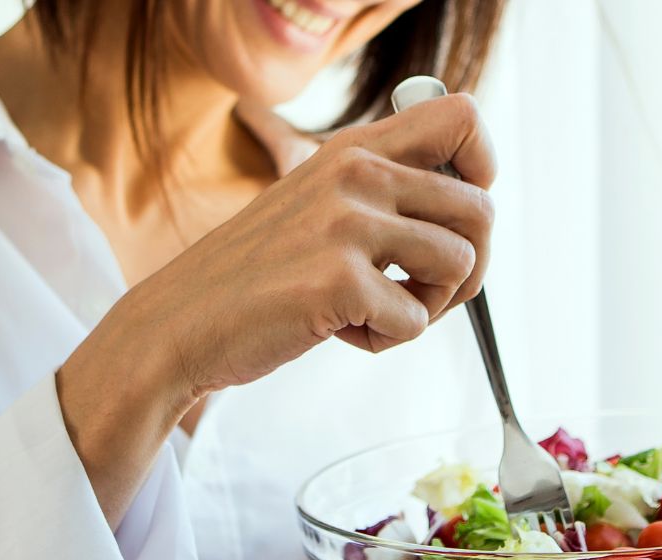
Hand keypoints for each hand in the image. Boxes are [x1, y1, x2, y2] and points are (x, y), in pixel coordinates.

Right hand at [96, 92, 496, 396]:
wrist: (179, 323)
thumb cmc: (255, 275)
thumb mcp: (314, 203)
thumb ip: (378, 189)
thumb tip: (469, 195)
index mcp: (353, 149)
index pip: (462, 117)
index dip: (482, 170)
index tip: (455, 218)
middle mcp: (355, 175)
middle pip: (481, 208)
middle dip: (468, 268)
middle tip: (422, 293)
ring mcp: (347, 226)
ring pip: (461, 266)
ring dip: (428, 307)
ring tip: (375, 312)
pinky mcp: (339, 281)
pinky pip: (415, 321)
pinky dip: (385, 340)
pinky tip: (339, 330)